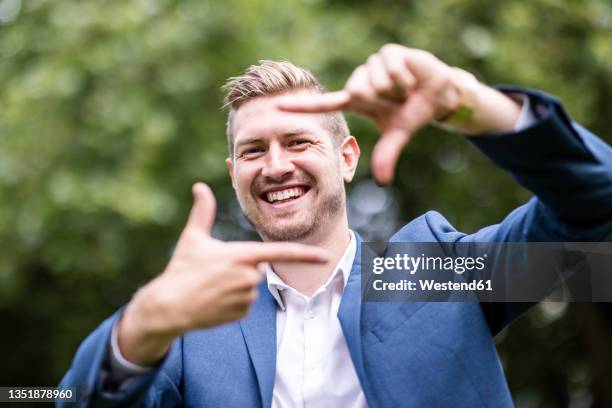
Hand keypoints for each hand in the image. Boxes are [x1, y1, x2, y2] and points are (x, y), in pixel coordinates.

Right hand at [118, 182, 328, 365]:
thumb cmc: (181, 269)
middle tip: (215, 272)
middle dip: (240, 268)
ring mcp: (246, 298)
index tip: (324, 256)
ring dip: (236, 286)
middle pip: (256, 269)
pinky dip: (233, 302)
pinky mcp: (242, 314)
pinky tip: (214, 301)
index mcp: (242, 256)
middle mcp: (249, 277)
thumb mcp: (192, 238)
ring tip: (212, 287)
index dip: (305, 255)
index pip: (280, 253)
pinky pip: (245, 304)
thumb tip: (199, 186)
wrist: (168, 307)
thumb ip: (202, 211)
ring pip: (251, 287)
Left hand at [279, 44, 462, 184]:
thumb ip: (386, 154)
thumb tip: (383, 181)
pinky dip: (405, 78)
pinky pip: (392, 69)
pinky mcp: (387, 53)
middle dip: (383, 98)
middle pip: (358, 90)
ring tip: (404, 89)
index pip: (324, 104)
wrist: (437, 94)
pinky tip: (410, 77)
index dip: (301, 107)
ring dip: (396, 89)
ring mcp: (372, 65)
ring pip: (376, 81)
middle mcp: (359, 82)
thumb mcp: (397, 135)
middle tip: (396, 99)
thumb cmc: (411, 113)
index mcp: (355, 101)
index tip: (277, 107)